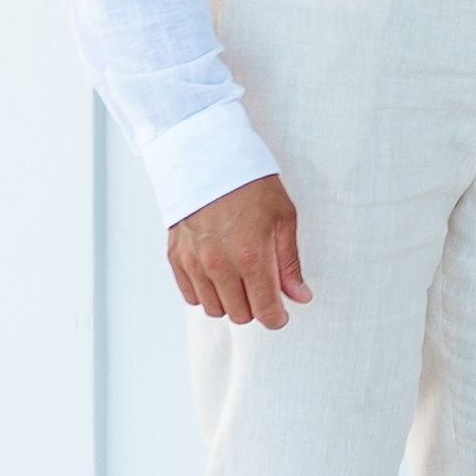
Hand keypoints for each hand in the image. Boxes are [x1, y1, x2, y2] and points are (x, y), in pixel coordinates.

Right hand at [169, 173, 308, 327]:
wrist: (207, 157)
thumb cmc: (250, 184)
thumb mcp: (283, 217)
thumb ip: (289, 263)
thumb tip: (300, 297)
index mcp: (251, 257)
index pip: (265, 310)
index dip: (276, 318)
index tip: (281, 314)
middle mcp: (219, 265)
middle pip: (240, 315)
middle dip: (255, 307)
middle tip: (262, 286)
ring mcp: (193, 263)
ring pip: (214, 309)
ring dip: (230, 301)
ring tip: (239, 277)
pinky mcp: (175, 258)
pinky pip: (191, 296)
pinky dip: (206, 292)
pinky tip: (217, 274)